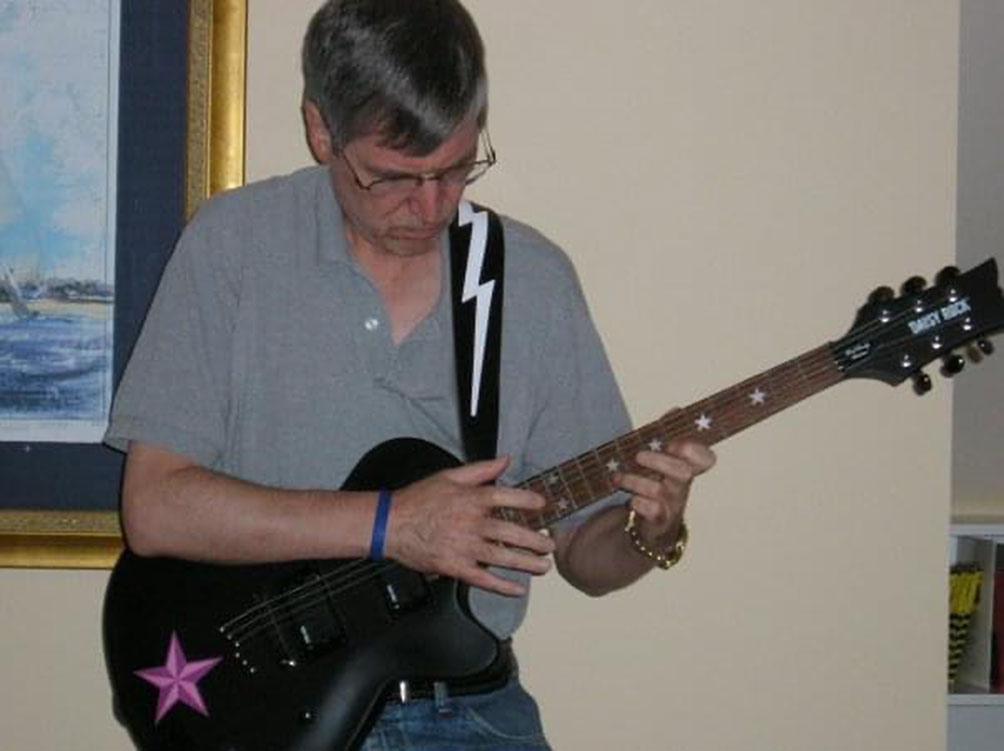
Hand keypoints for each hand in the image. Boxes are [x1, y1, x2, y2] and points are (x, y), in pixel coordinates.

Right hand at [385, 456, 555, 596]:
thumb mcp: (449, 476)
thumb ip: (481, 468)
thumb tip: (505, 459)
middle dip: (535, 540)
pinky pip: (483, 579)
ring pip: (503, 557)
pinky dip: (502, 586)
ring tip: (544, 566)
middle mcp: (471, 523)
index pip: (508, 497)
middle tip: (550, 544)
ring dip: (527, 563)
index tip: (542, 506)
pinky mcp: (455, 566)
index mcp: (471, 499)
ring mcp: (464, 546)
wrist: (390, 524)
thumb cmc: (418, 499)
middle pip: (512, 532)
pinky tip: (517, 589)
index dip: (529, 501)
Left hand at [618, 438, 715, 548]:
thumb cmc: (655, 485)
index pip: (705, 458)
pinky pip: (653, 511)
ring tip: (617, 477)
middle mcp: (681, 486)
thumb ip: (666, 435)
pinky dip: (639, 503)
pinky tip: (631, 500)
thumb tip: (674, 410)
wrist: (651, 526)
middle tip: (638, 456)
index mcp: (685, 467)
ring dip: (636, 481)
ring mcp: (672, 505)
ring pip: (660, 490)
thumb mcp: (661, 460)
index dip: (695, 450)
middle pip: (684, 472)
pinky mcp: (659, 521)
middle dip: (660, 461)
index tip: (673, 443)